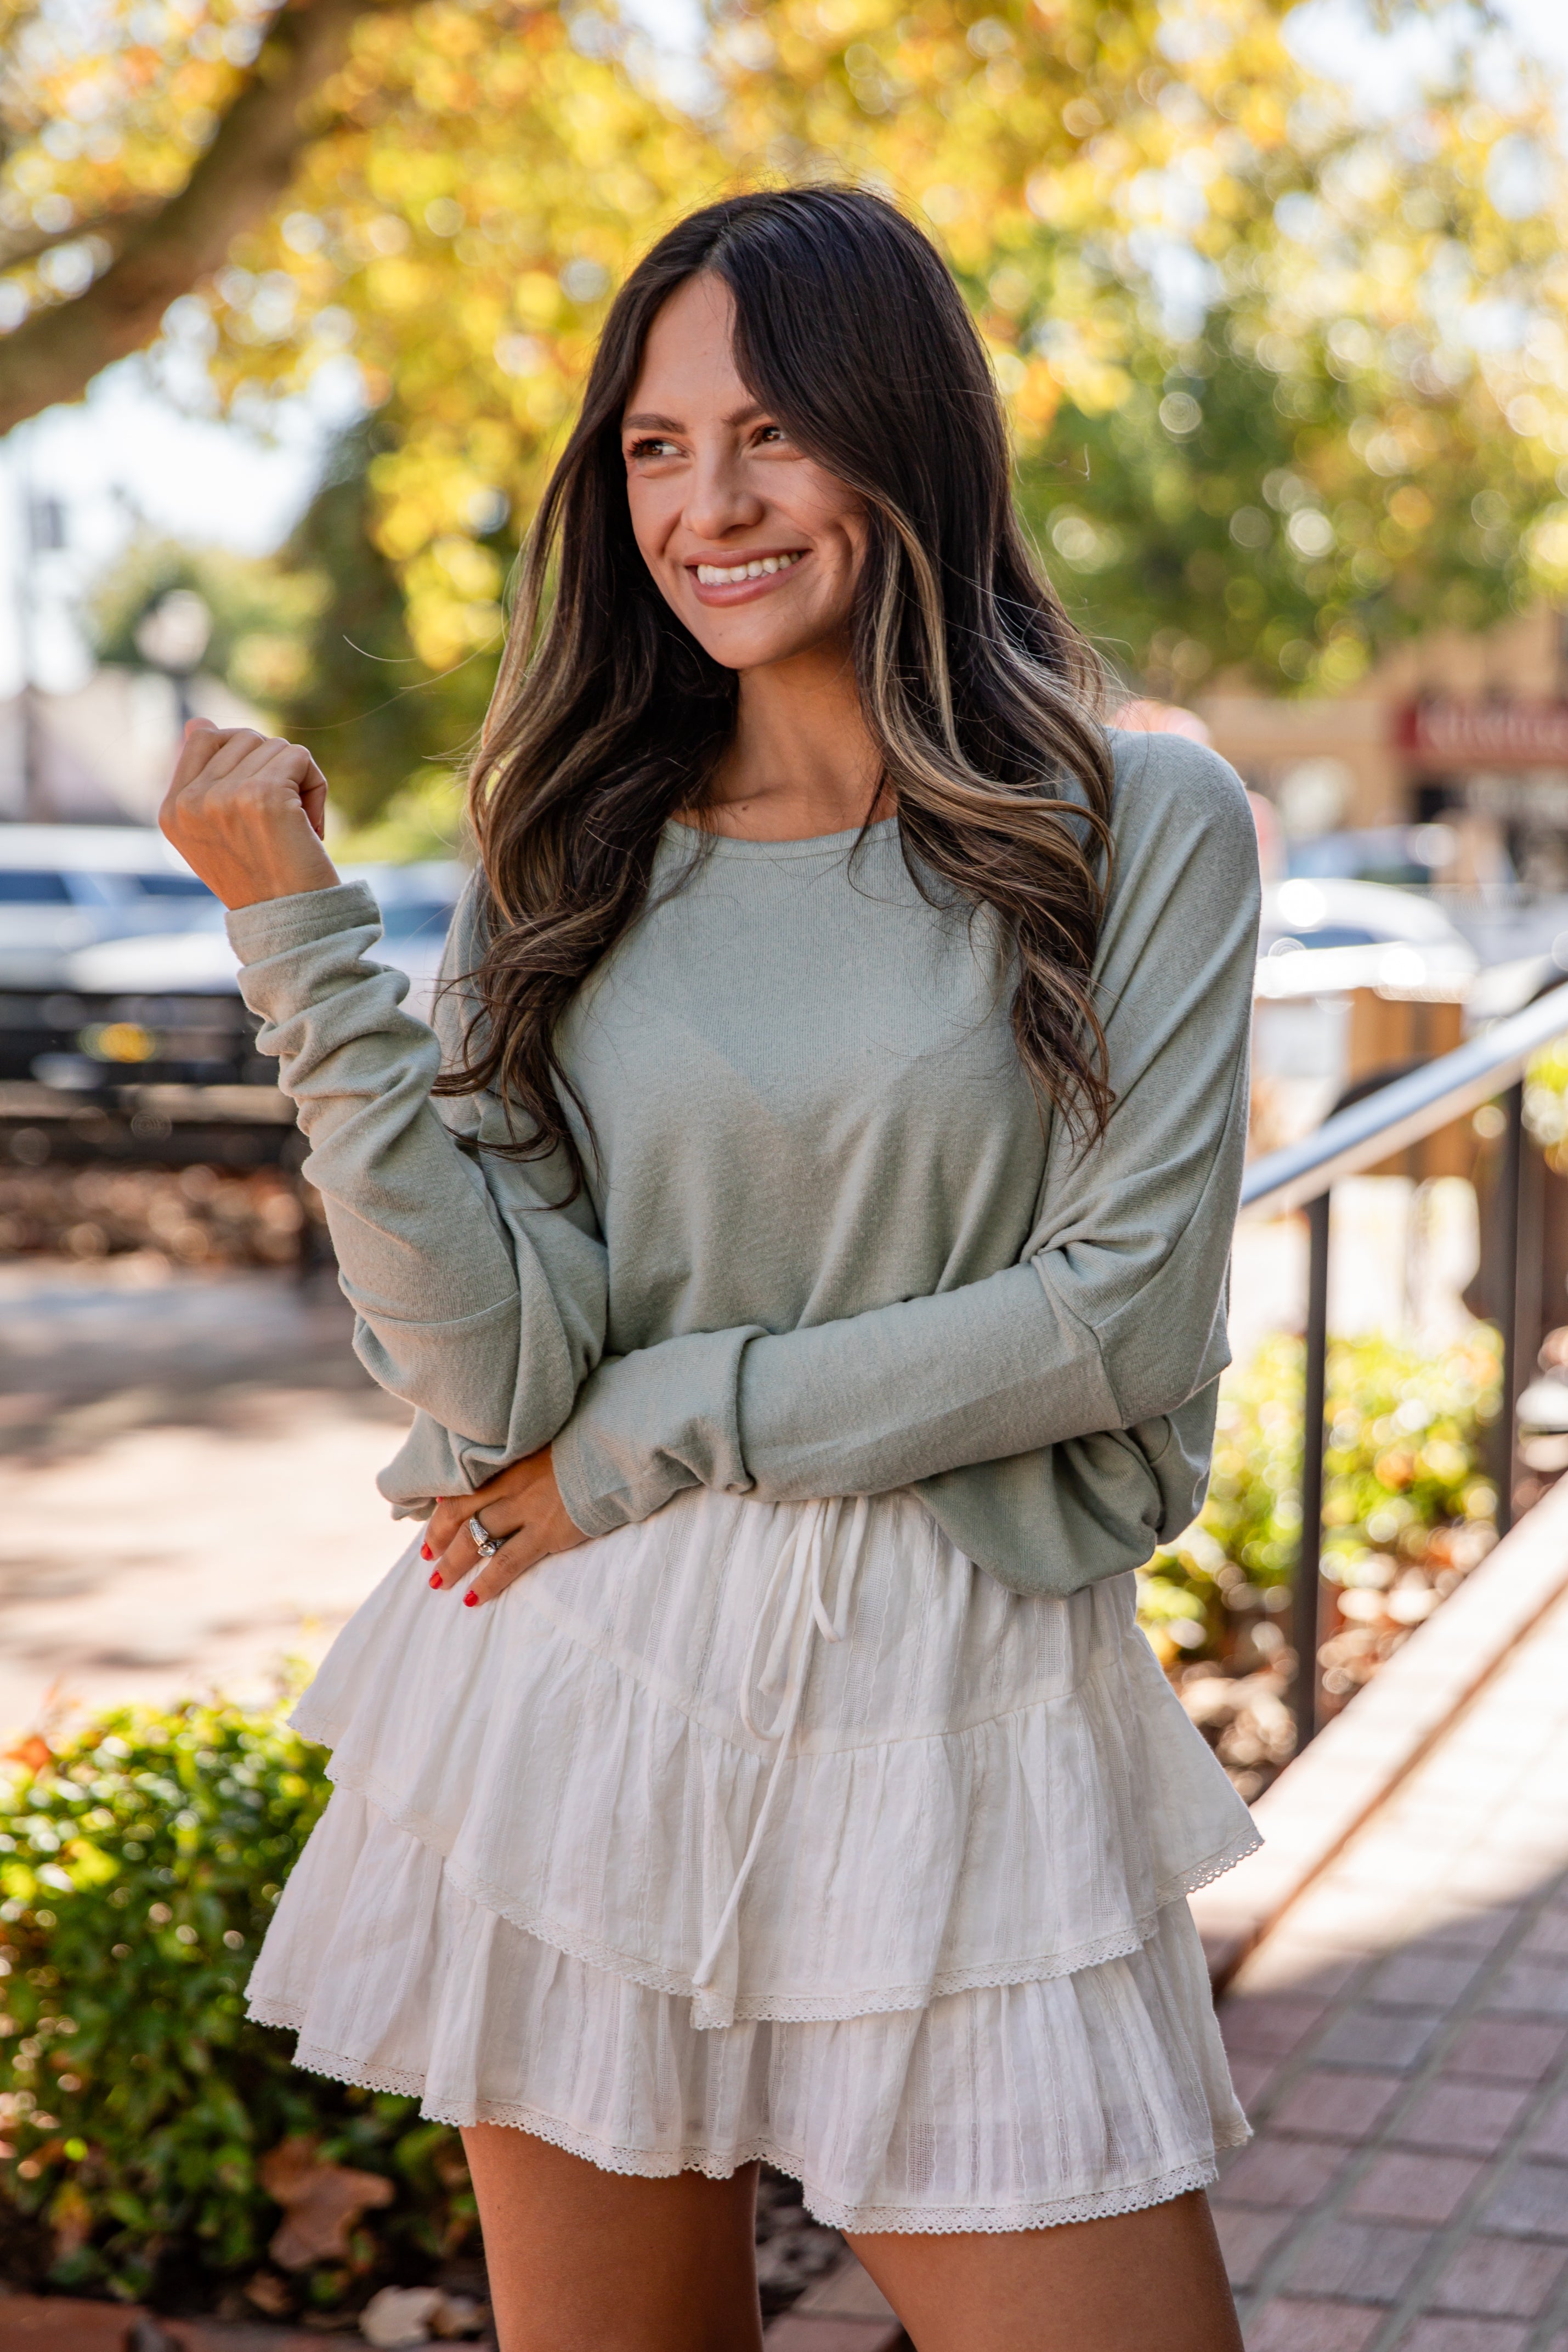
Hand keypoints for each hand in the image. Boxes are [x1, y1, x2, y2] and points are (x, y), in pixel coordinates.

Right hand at [159, 718, 339, 909]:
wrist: (294, 924)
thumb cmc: (265, 880)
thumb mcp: (220, 832)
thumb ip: (205, 778)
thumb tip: (198, 721)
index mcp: (172, 810)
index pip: (201, 737)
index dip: (243, 758)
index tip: (258, 803)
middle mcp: (190, 802)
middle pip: (244, 737)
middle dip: (273, 771)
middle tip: (281, 821)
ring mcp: (223, 796)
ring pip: (274, 745)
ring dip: (298, 782)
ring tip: (295, 827)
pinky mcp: (263, 795)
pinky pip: (300, 757)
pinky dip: (316, 788)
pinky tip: (311, 828)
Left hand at [423, 1447, 584, 1605]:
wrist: (619, 1451)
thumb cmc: (590, 1443)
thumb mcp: (550, 1441)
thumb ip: (525, 1457)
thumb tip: (504, 1468)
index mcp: (511, 1461)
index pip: (464, 1486)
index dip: (443, 1507)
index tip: (432, 1519)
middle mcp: (511, 1485)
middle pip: (461, 1515)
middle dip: (440, 1539)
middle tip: (428, 1557)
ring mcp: (527, 1510)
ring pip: (475, 1540)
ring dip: (453, 1564)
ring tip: (439, 1583)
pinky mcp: (547, 1533)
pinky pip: (506, 1563)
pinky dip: (487, 1583)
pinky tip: (473, 1598)